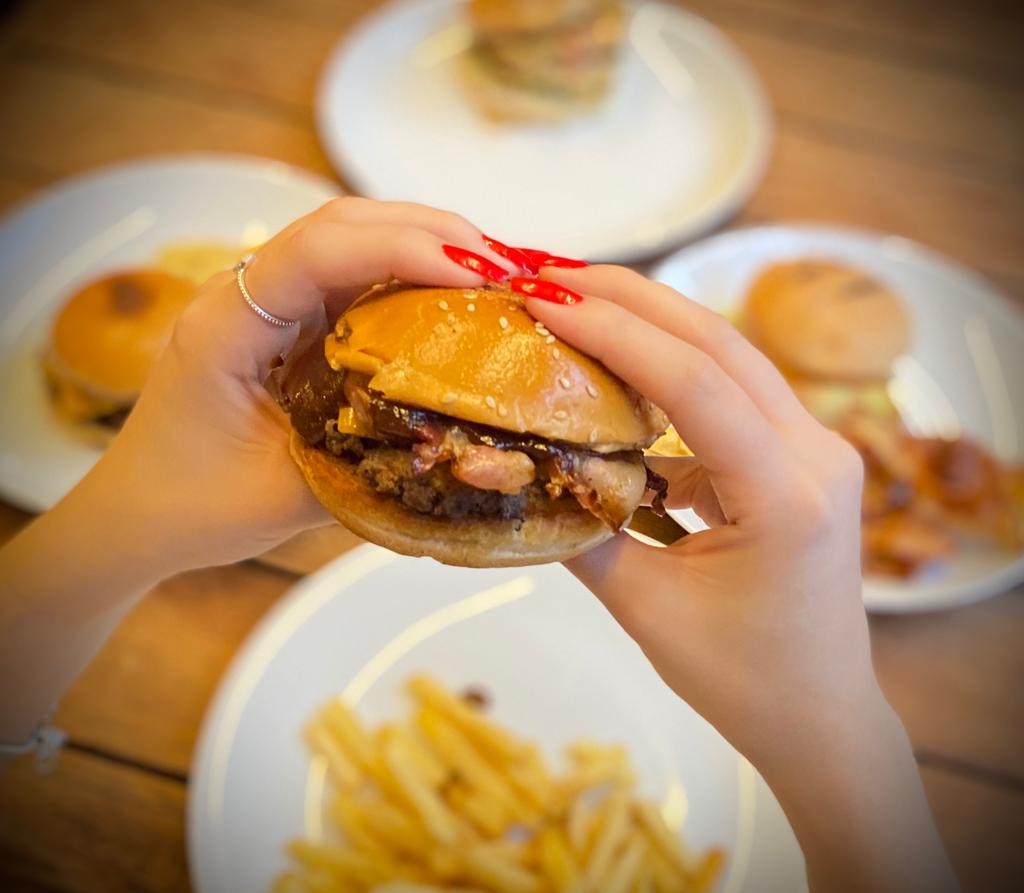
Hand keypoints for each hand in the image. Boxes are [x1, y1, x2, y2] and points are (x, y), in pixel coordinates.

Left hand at [0, 198, 515, 744]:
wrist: (139, 513)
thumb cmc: (195, 508)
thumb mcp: (289, 496)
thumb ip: (372, 461)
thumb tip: (462, 444)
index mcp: (225, 327)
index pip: (319, 250)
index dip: (405, 247)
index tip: (478, 274)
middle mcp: (241, 294)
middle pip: (341, 223)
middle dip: (430, 231)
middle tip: (507, 267)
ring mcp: (263, 300)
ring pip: (350, 238)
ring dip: (425, 243)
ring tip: (495, 272)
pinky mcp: (285, 318)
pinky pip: (351, 275)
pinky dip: (408, 274)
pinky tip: (453, 295)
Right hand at [527, 264, 957, 892]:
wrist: (821, 716)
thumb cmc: (742, 681)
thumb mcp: (647, 611)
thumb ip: (582, 533)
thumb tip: (516, 473)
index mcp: (788, 494)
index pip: (694, 382)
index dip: (614, 332)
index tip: (543, 299)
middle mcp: (817, 453)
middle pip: (719, 344)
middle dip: (631, 298)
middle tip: (550, 270)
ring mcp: (818, 449)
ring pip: (729, 358)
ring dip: (653, 323)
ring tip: (577, 298)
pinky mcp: (802, 457)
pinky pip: (733, 395)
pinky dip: (672, 373)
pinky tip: (619, 368)